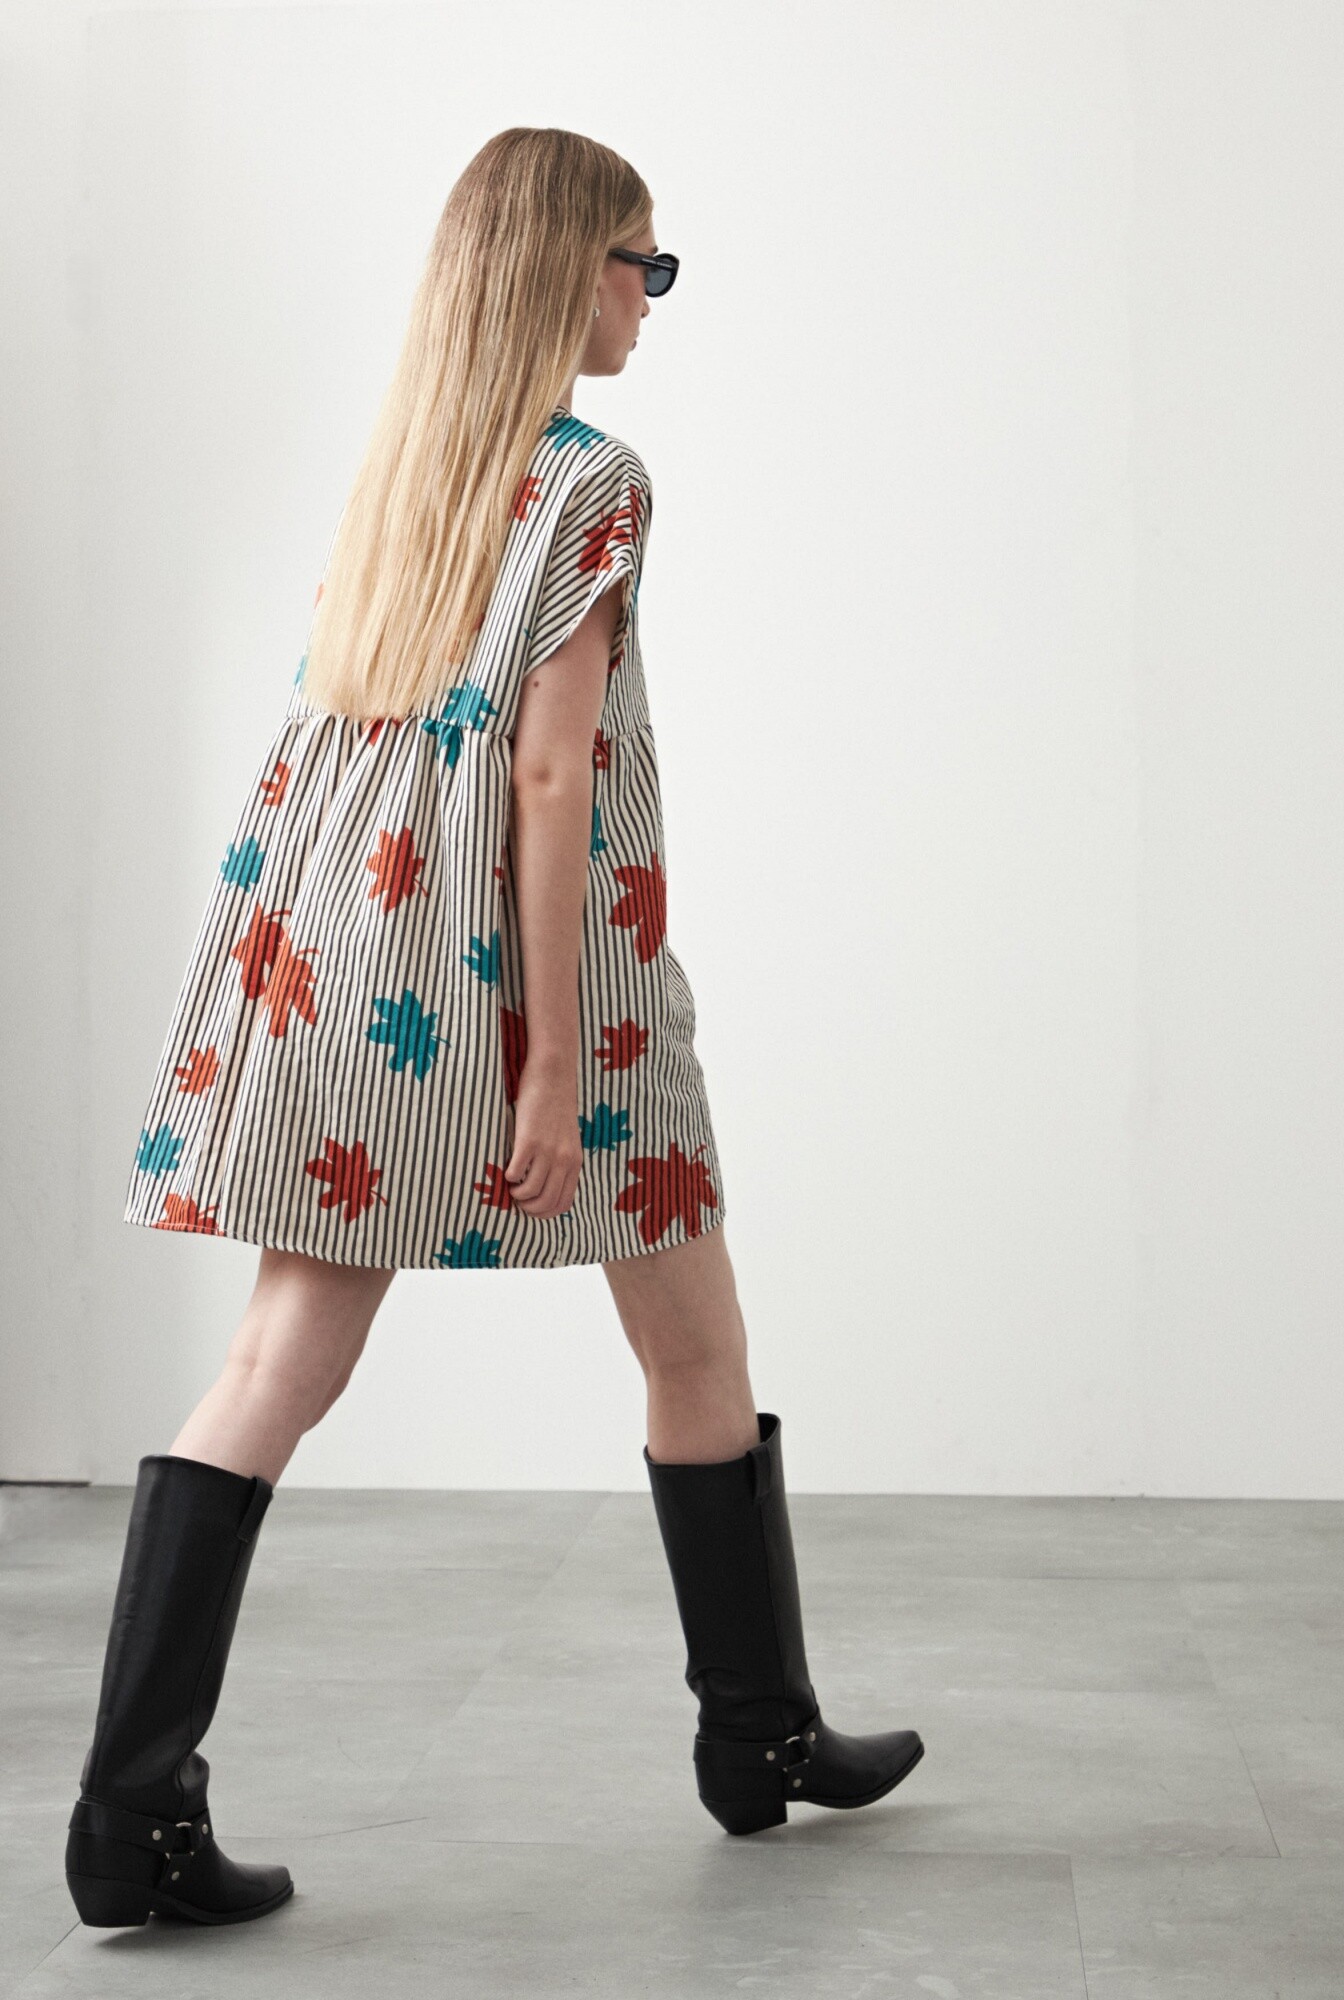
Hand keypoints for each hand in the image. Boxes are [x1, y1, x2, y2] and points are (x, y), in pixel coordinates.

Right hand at [504, 1064, 583, 1217]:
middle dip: (528, 1208)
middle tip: (516, 1197)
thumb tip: (545, 1184)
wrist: (553, 1074)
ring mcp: (547, 1151)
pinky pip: (515, 1172)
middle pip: (546, 1203)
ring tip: (510, 1183)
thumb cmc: (556, 1105)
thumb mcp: (566, 1138)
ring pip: (530, 1192)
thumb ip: (560, 1160)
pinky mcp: (529, 1140)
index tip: (531, 1207)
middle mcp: (564, 1160)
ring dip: (516, 1193)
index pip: (563, 1204)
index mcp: (575, 1162)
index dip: (544, 1213)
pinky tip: (506, 1166)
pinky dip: (507, 1176)